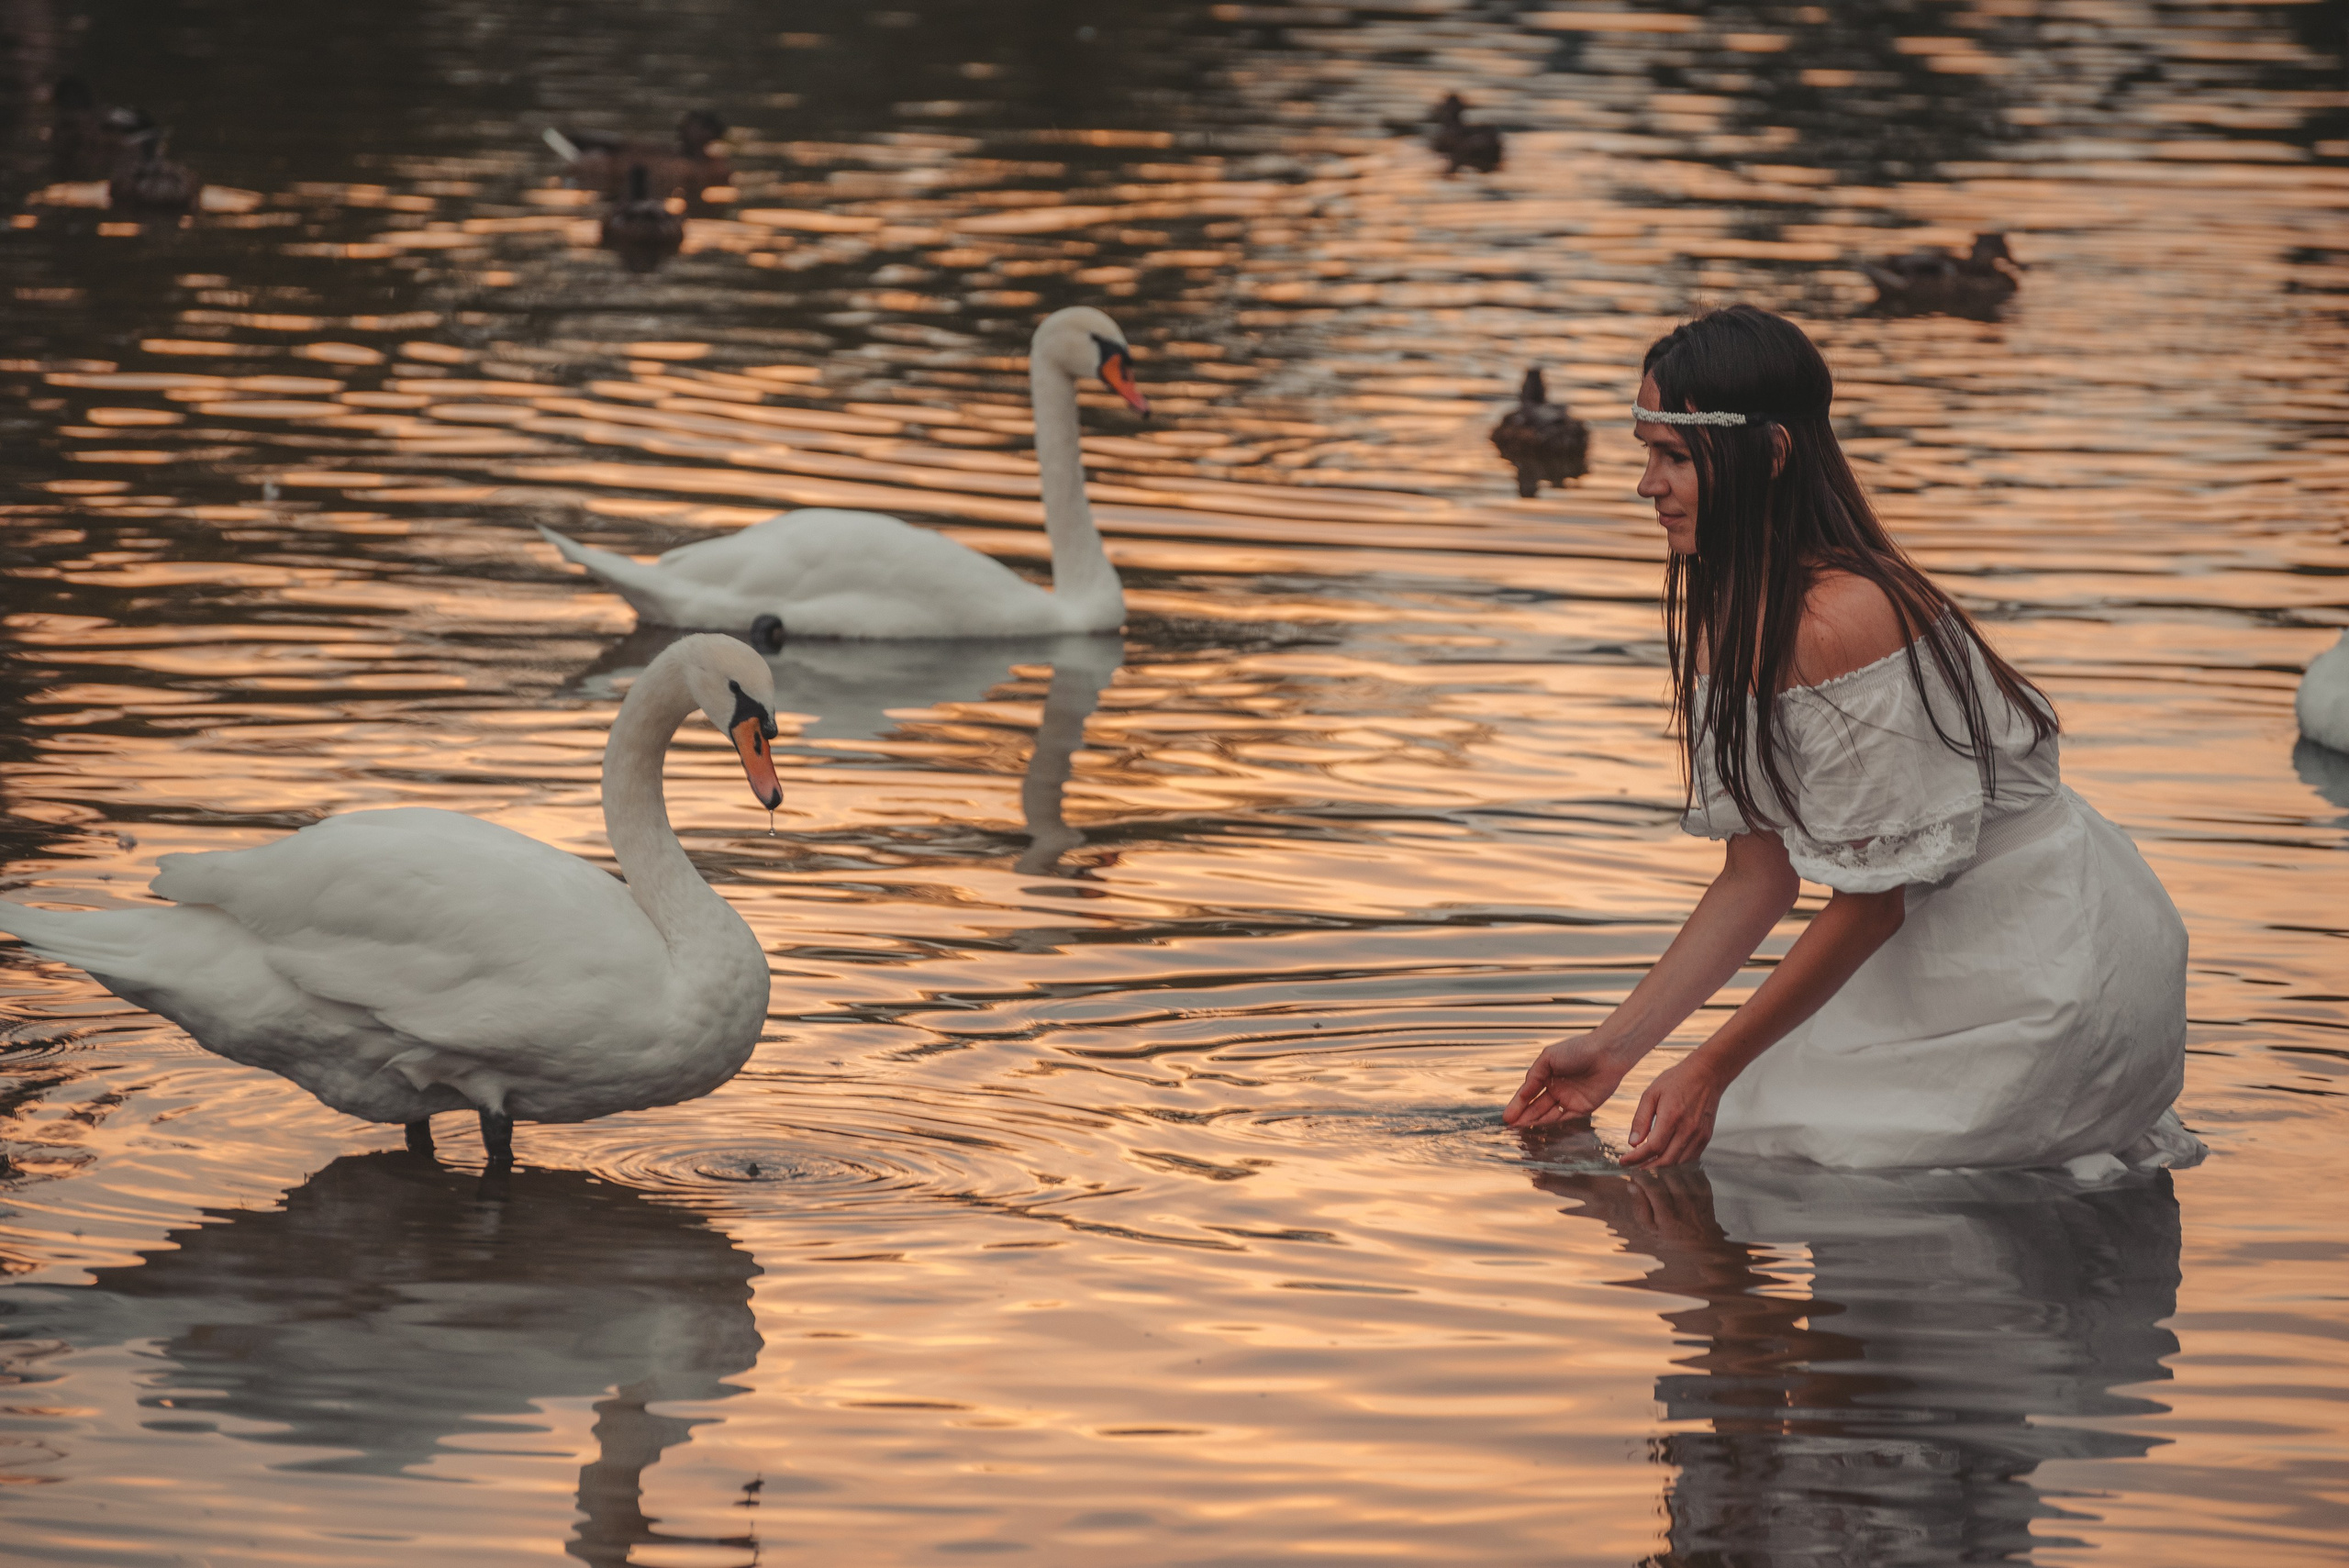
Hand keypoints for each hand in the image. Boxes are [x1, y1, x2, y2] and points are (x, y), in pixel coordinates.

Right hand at [1504, 1034, 1636, 1128]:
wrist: (1606, 1053)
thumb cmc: (1578, 1049)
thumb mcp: (1548, 1058)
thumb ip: (1534, 1076)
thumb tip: (1522, 1094)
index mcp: (1547, 1075)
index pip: (1529, 1093)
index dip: (1517, 1105)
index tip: (1507, 1117)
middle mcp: (1557, 1089)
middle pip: (1536, 1107)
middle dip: (1523, 1117)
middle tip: (1510, 1129)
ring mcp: (1569, 1099)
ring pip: (1548, 1115)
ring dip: (1535, 1123)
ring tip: (1521, 1131)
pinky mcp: (1583, 1108)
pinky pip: (1565, 1119)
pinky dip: (1552, 1125)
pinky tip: (1540, 1129)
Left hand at [1621, 1055, 1724, 1167]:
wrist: (1707, 1074)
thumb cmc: (1677, 1080)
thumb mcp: (1651, 1093)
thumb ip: (1641, 1119)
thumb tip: (1632, 1142)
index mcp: (1671, 1116)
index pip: (1652, 1147)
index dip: (1636, 1158)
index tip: (1624, 1161)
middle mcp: (1687, 1129)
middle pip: (1666, 1160)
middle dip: (1647, 1167)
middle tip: (1634, 1166)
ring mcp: (1699, 1134)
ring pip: (1678, 1162)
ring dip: (1662, 1166)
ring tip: (1647, 1163)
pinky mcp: (1706, 1137)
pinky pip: (1690, 1157)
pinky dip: (1676, 1161)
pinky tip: (1665, 1156)